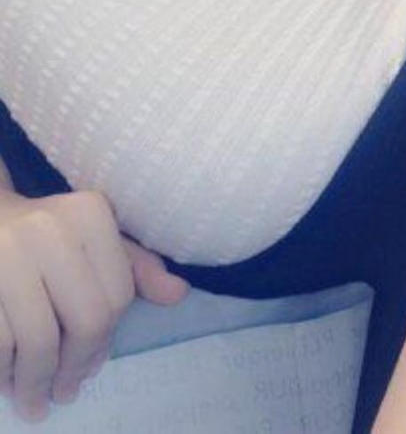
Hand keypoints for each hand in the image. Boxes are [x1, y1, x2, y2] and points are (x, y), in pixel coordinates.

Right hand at [0, 189, 187, 421]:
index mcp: (89, 213)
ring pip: (38, 341)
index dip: (106, 339)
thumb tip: (178, 294)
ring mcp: (8, 252)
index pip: (118, 295)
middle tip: (66, 392)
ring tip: (35, 401)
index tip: (92, 366)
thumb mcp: (95, 240)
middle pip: (86, 320)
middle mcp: (51, 227)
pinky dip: (5, 372)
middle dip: (75, 367)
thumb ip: (135, 269)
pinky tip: (8, 381)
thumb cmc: (50, 237)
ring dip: (36, 382)